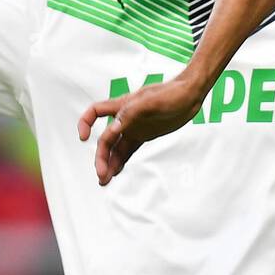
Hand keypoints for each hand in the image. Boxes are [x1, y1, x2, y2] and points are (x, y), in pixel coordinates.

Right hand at [77, 77, 204, 184]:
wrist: (190, 95)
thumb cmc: (171, 93)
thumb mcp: (152, 102)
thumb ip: (131, 113)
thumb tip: (112, 129)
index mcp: (122, 106)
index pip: (95, 112)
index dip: (85, 123)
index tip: (84, 138)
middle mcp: (125, 118)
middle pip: (106, 139)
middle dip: (101, 157)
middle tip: (101, 175)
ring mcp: (135, 127)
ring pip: (116, 148)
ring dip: (109, 163)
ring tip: (104, 180)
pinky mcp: (145, 134)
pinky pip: (128, 150)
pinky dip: (121, 160)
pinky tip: (116, 172)